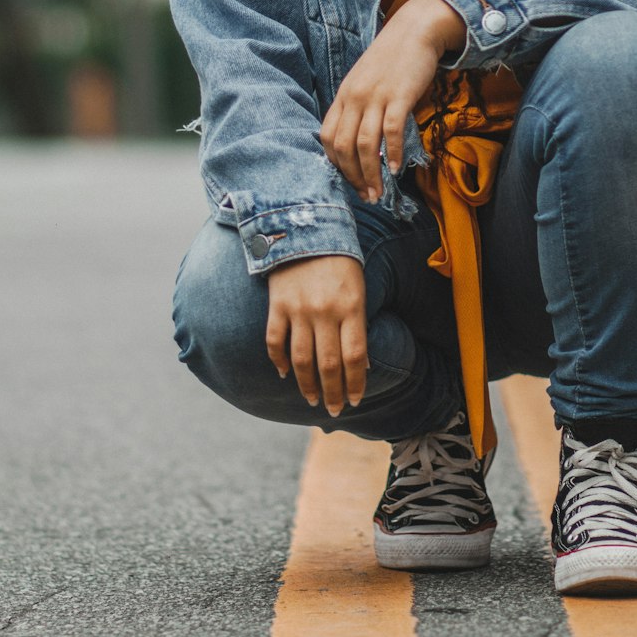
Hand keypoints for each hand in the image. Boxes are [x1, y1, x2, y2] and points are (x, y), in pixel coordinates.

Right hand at [265, 255, 366, 416]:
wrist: (306, 226)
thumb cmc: (340, 260)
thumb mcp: (358, 287)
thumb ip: (358, 323)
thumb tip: (361, 364)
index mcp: (352, 306)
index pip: (356, 357)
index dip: (356, 383)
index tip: (355, 400)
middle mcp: (325, 311)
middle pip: (329, 365)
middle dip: (333, 393)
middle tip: (334, 410)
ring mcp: (299, 309)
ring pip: (301, 360)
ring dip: (307, 384)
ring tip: (311, 399)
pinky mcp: (277, 304)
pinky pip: (275, 341)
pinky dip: (278, 361)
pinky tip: (284, 374)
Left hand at [319, 0, 466, 201]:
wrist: (415, 30)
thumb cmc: (392, 59)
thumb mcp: (364, 81)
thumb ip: (358, 106)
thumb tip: (359, 141)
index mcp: (344, 95)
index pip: (327, 137)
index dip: (335, 164)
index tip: (349, 180)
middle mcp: (355, 97)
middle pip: (343, 147)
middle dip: (352, 177)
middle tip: (366, 195)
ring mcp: (376, 96)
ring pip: (365, 145)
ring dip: (371, 174)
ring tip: (379, 192)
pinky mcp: (399, 96)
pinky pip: (391, 132)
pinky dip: (393, 155)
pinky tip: (397, 169)